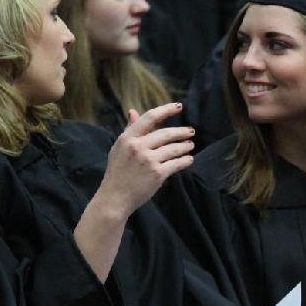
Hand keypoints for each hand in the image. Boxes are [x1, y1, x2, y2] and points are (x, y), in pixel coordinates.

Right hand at [76, 104, 193, 281]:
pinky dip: (185, 161)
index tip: (178, 107)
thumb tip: (133, 111)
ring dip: (185, 146)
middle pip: (166, 133)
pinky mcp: (157, 174)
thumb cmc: (117, 172)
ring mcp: (148, 160)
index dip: (166, 110)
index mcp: (127, 138)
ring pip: (174, 148)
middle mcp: (138, 147)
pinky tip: (189, 159)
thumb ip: (129, 130)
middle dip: (181, 132)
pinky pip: (176, 163)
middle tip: (191, 132)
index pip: (150, 117)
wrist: (115, 198)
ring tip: (190, 145)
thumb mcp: (119, 148)